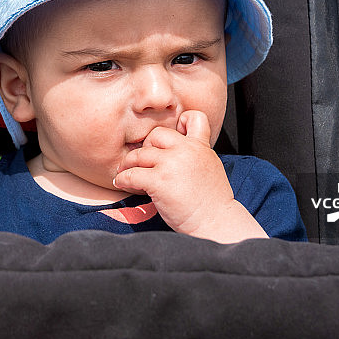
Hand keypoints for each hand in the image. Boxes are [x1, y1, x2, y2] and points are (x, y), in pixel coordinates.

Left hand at [114, 110, 267, 241]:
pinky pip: (132, 174)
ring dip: (128, 163)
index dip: (179, 122)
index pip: (193, 117)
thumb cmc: (212, 201)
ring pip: (140, 154)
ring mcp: (172, 165)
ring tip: (124, 172)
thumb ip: (196, 154)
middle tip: (142, 162)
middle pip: (156, 135)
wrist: (216, 222)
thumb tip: (175, 152)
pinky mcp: (160, 181)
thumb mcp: (211, 167)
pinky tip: (122, 183)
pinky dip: (123, 178)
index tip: (169, 140)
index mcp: (200, 146)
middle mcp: (186, 150)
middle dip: (146, 147)